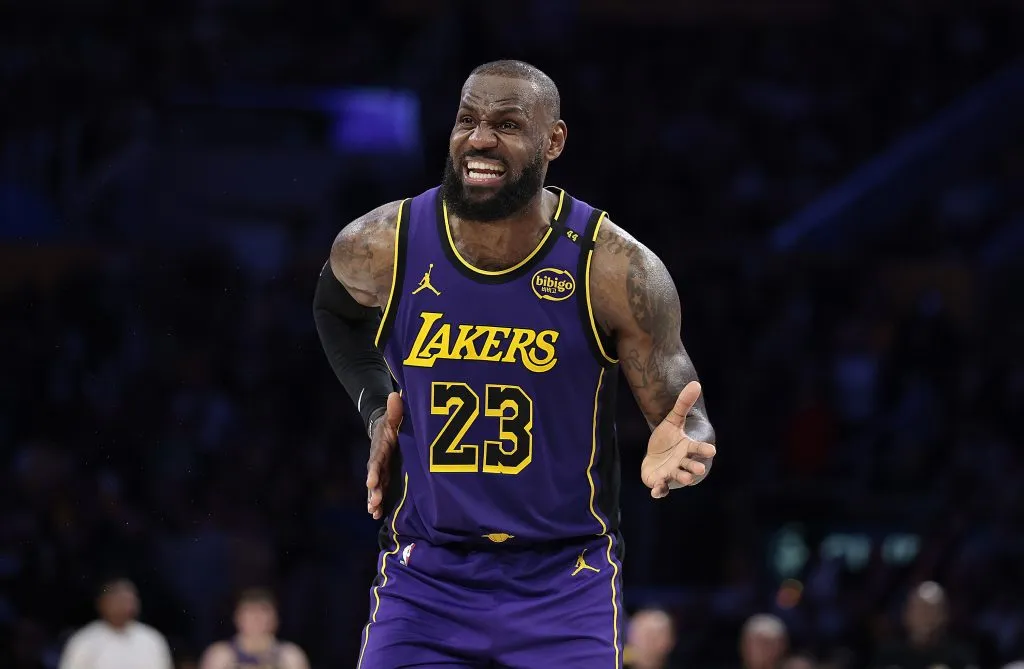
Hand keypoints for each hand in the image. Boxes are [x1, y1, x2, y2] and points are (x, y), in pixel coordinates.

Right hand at [366, 392, 401, 519]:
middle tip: (373, 503)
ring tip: (373, 512)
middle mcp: (377, 461)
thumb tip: (394, 395)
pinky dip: (379, 503)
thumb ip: (394, 409)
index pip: (376, 460)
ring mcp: (381, 470)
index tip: (371, 481)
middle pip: (374, 477)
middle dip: (374, 491)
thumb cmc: (392, 422)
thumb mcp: (393, 415)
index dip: (374, 471)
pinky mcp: (386, 477)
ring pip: (376, 487)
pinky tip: (377, 515)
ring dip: (374, 499)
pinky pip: (381, 491)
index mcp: (380, 447)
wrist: (384, 428)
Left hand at [641, 381, 716, 498]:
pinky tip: (656, 492)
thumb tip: (695, 383)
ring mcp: (672, 472)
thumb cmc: (668, 438)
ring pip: (679, 476)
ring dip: (682, 478)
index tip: (712, 450)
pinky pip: (661, 488)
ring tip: (686, 478)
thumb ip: (683, 404)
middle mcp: (683, 462)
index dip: (704, 449)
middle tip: (699, 469)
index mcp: (688, 448)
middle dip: (695, 467)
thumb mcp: (673, 420)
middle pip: (691, 464)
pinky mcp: (660, 481)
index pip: (698, 448)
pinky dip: (659, 491)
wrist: (657, 455)